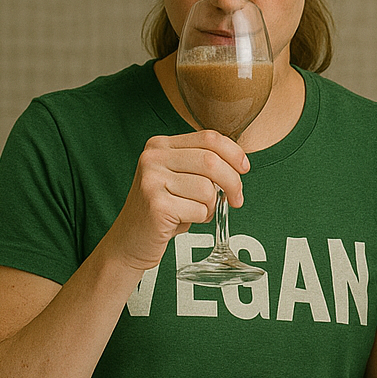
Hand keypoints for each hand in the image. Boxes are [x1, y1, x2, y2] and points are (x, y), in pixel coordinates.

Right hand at [101, 131, 249, 272]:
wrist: (131, 239)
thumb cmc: (164, 207)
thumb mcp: (180, 177)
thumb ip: (203, 164)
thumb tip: (240, 164)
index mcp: (160, 145)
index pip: (210, 138)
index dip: (234, 153)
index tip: (244, 169)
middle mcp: (153, 158)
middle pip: (212, 162)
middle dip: (233, 183)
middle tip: (236, 200)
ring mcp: (151, 181)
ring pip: (208, 189)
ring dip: (212, 205)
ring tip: (197, 211)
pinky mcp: (156, 206)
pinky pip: (199, 210)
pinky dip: (201, 218)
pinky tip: (185, 219)